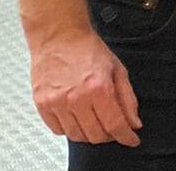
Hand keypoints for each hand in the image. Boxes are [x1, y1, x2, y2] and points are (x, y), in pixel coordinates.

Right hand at [29, 30, 141, 146]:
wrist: (59, 36)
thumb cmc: (87, 49)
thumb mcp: (117, 70)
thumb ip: (127, 99)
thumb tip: (133, 123)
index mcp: (98, 88)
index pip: (115, 125)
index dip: (126, 137)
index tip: (131, 139)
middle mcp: (76, 98)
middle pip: (96, 135)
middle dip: (109, 135)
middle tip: (113, 127)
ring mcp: (56, 103)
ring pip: (77, 136)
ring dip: (89, 133)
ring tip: (94, 119)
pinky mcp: (42, 104)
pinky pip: (58, 130)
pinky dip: (70, 128)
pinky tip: (76, 117)